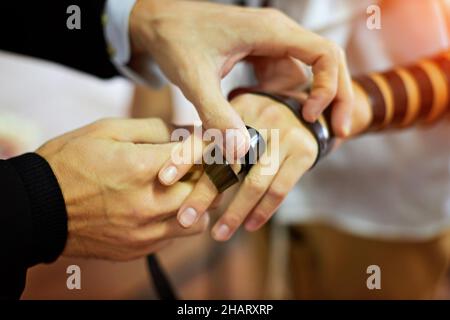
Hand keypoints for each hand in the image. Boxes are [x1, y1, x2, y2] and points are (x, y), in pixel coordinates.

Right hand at [36, 118, 208, 260]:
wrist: (37, 208)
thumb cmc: (69, 162)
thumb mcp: (107, 130)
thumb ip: (153, 128)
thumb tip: (186, 130)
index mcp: (139, 169)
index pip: (196, 156)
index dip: (205, 145)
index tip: (204, 141)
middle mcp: (147, 205)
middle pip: (205, 192)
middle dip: (207, 175)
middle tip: (198, 165)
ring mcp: (144, 232)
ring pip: (197, 222)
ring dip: (196, 204)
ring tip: (181, 190)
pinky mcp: (138, 249)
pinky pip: (174, 237)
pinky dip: (175, 221)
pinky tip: (160, 208)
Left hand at [129, 0, 352, 161]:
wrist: (156, 21)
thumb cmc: (174, 39)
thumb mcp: (194, 78)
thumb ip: (216, 114)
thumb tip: (242, 154)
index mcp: (271, 32)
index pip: (325, 54)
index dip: (329, 87)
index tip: (312, 117)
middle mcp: (278, 35)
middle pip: (328, 62)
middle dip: (336, 96)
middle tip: (339, 132)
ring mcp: (271, 45)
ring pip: (307, 73)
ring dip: (309, 101)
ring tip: (308, 134)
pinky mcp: (260, 55)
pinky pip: (285, 78)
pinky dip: (286, 99)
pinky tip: (274, 120)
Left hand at [166, 94, 317, 240]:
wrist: (309, 113)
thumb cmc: (262, 122)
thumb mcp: (238, 116)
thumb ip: (215, 136)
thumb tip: (179, 168)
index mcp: (237, 108)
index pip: (206, 134)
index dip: (183, 156)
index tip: (164, 180)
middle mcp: (261, 118)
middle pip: (228, 161)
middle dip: (204, 194)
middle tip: (185, 219)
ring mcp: (285, 135)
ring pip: (254, 182)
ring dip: (235, 212)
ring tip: (218, 235)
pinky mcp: (304, 152)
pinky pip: (280, 189)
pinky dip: (263, 211)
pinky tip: (249, 226)